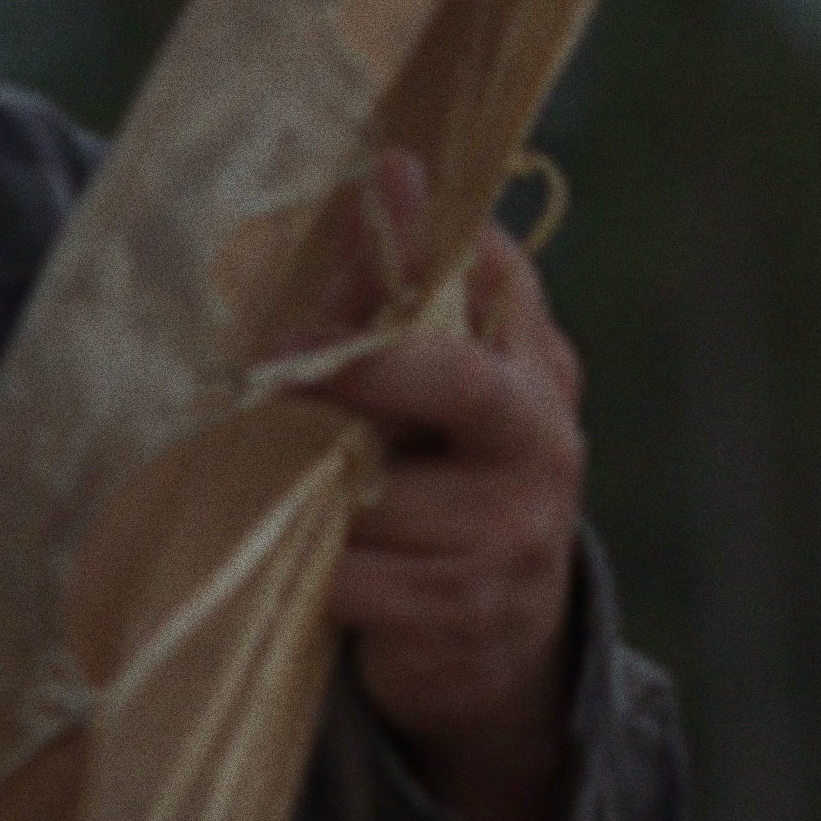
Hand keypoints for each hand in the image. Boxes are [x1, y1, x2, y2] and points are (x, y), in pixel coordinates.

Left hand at [293, 152, 586, 820]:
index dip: (426, 244)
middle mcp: (540, 443)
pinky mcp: (456, 613)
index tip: (374, 190)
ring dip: (303, 481)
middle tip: (280, 354)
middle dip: (362, 364)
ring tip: (283, 483)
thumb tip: (390, 165)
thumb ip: (396, 284)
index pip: (497, 278)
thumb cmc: (444, 479)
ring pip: (367, 482)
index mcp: (534, 368)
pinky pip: (346, 569)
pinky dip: (307, 561)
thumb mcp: (430, 379)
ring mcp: (507, 535)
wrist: (497, 654)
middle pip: (451, 379)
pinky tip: (307, 559)